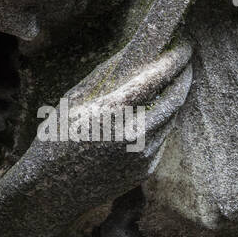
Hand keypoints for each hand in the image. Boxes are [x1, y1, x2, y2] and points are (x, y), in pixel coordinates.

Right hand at [23, 40, 192, 213]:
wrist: (52, 192)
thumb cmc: (55, 139)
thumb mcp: (73, 100)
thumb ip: (106, 75)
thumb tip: (134, 49)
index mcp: (111, 112)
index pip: (156, 77)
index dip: (175, 58)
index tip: (183, 44)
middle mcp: (132, 134)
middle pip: (174, 97)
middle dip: (184, 74)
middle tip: (185, 59)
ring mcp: (143, 155)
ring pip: (171, 117)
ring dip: (174, 96)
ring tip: (170, 80)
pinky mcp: (146, 169)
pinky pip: (162, 137)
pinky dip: (162, 120)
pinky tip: (152, 111)